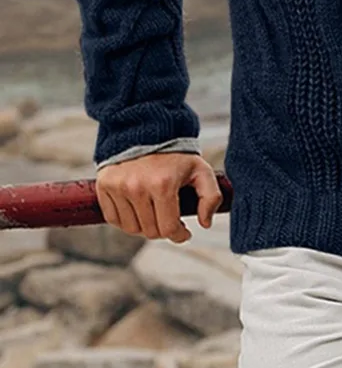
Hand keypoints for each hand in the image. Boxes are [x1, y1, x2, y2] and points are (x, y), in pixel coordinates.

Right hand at [96, 153, 222, 242]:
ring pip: (131, 229)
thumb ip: (211, 196)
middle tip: (170, 219)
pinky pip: (114, 219)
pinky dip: (126, 220)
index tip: (185, 232)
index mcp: (163, 184)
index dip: (179, 235)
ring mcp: (118, 187)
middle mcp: (137, 187)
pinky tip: (139, 209)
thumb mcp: (201, 170)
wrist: (147, 131)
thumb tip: (205, 223)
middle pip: (150, 231)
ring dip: (145, 226)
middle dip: (164, 229)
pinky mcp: (104, 186)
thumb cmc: (176, 155)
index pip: (168, 228)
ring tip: (155, 212)